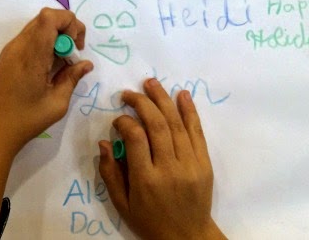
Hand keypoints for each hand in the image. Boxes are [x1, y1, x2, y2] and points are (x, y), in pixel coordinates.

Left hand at [0, 7, 93, 156]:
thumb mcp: (57, 103)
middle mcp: (18, 46)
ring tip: (61, 65)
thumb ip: (72, 78)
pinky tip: (48, 68)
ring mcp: (10, 50)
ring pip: (38, 27)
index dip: (70, 23)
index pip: (50, 17)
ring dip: (55, 37)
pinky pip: (30, 38)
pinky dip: (44, 44)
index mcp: (31, 55)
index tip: (75, 49)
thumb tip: (86, 63)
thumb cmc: (25, 121)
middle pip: (46, 17)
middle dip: (66, 29)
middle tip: (72, 56)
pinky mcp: (6, 57)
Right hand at [98, 78, 225, 239]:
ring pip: (177, 124)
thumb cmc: (149, 220)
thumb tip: (103, 142)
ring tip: (151, 83)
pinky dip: (190, 112)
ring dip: (163, 99)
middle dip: (142, 102)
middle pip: (157, 125)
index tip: (118, 120)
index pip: (135, 138)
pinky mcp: (204, 164)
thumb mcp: (120, 203)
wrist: (187, 237)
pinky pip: (197, 132)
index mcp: (146, 179)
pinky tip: (182, 95)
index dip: (125, 121)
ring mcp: (190, 165)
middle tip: (129, 93)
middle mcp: (169, 168)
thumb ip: (109, 172)